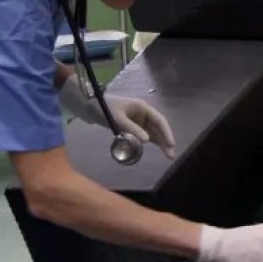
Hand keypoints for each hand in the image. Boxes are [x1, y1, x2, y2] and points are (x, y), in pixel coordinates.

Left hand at [60, 79, 176, 158]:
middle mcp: (143, 113)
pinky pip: (145, 134)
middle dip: (165, 141)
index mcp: (143, 107)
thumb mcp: (119, 119)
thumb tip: (148, 140)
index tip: (171, 144)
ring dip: (160, 143)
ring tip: (167, 155)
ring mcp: (138, 120)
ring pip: (153, 132)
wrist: (91, 106)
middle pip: (158, 128)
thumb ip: (133, 129)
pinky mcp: (132, 126)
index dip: (167, 132)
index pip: (159, 120)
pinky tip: (157, 149)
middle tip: (171, 155)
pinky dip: (151, 141)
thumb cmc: (105, 108)